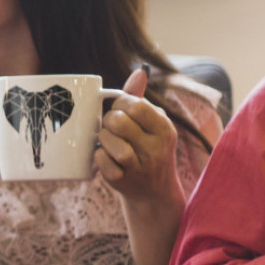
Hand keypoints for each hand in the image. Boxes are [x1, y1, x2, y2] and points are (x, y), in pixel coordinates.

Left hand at [95, 67, 181, 205]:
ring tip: (107, 141)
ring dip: (102, 138)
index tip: (120, 110)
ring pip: (110, 142)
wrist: (153, 193)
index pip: (136, 106)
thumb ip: (141, 98)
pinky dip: (98, 156)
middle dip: (108, 120)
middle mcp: (156, 150)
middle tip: (110, 126)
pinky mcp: (122, 182)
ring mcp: (139, 168)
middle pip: (119, 122)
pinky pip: (101, 161)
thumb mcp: (153, 125)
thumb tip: (140, 71)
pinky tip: (104, 155)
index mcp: (165, 130)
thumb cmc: (148, 150)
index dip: (121, 104)